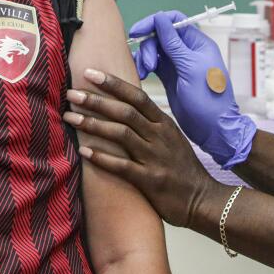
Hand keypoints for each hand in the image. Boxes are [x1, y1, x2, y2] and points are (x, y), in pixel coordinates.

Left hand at [63, 68, 225, 226]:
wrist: (203, 200)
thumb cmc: (182, 168)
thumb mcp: (170, 139)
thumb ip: (149, 123)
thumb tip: (121, 107)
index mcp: (163, 124)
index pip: (137, 96)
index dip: (113, 83)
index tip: (90, 73)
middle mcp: (159, 136)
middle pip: (125, 112)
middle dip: (96, 100)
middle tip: (71, 93)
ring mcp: (155, 158)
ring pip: (121, 134)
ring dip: (93, 124)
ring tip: (70, 117)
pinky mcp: (151, 181)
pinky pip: (122, 167)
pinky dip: (102, 158)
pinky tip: (84, 152)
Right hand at [129, 11, 256, 167]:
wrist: (213, 128)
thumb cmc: (209, 99)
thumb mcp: (189, 68)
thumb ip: (173, 43)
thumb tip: (160, 18)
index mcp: (198, 44)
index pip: (174, 21)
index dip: (155, 22)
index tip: (139, 31)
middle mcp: (187, 51)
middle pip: (160, 35)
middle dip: (149, 46)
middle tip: (147, 64)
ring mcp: (177, 64)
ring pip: (154, 49)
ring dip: (145, 57)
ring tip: (144, 72)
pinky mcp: (169, 77)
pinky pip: (152, 64)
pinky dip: (144, 66)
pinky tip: (142, 75)